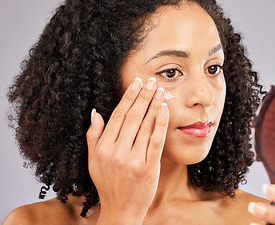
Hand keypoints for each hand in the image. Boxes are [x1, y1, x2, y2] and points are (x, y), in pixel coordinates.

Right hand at [86, 77, 168, 223]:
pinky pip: (156, 141)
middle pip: (133, 117)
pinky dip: (161, 123)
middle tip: (151, 80)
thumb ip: (93, 136)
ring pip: (146, 126)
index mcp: (103, 148)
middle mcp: (117, 152)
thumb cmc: (107, 183)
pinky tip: (165, 109)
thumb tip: (95, 112)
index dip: (128, 97)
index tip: (136, 83)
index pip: (118, 116)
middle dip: (143, 96)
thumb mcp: (93, 161)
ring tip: (160, 90)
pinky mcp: (149, 167)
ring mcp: (134, 160)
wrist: (121, 210)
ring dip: (154, 105)